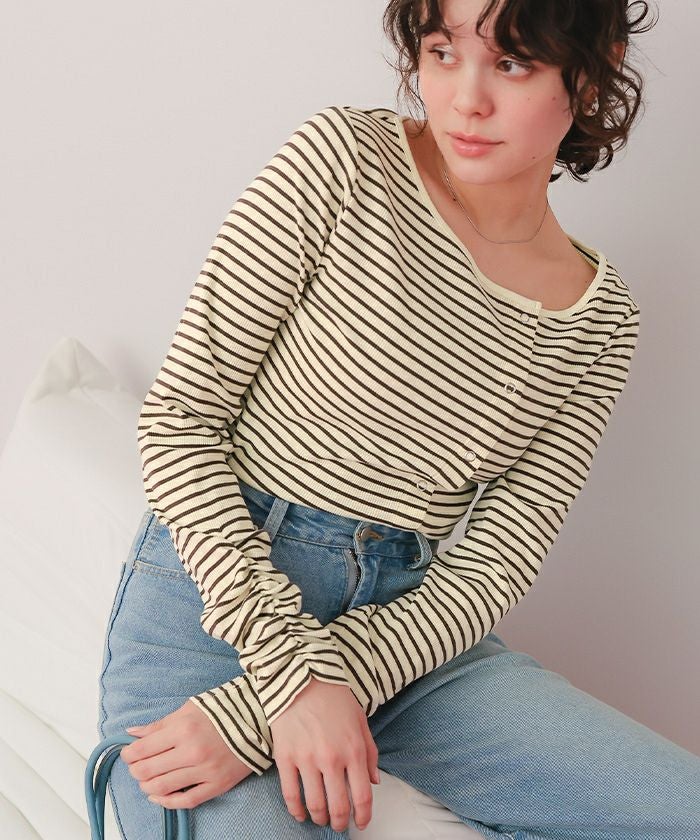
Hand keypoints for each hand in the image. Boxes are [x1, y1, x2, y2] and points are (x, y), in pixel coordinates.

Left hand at [120, 700, 252, 808]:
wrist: (258, 718)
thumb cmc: (222, 710)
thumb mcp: (189, 709)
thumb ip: (160, 724)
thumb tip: (132, 734)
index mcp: (183, 728)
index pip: (142, 750)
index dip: (128, 754)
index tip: (128, 753)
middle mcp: (192, 751)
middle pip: (148, 771)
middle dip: (135, 771)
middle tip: (136, 766)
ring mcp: (205, 770)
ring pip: (162, 788)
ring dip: (147, 786)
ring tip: (146, 779)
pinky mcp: (217, 784)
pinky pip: (186, 800)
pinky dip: (167, 802)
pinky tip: (158, 796)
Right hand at [270, 676, 379, 832]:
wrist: (302, 676)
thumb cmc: (334, 696)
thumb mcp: (361, 720)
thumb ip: (370, 753)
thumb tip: (374, 781)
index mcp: (354, 750)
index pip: (362, 796)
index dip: (363, 816)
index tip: (361, 823)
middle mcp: (332, 758)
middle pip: (338, 806)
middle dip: (340, 822)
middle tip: (339, 825)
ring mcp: (307, 759)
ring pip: (315, 804)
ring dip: (320, 818)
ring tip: (321, 818)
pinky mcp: (285, 757)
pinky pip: (290, 794)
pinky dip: (296, 810)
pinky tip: (301, 814)